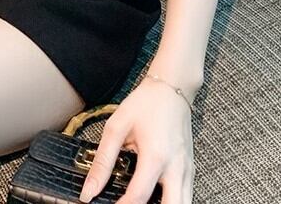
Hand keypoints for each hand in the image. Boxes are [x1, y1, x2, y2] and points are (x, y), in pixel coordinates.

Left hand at [78, 78, 194, 203]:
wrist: (171, 88)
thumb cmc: (145, 104)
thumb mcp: (117, 127)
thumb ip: (102, 161)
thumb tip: (89, 190)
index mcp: (155, 156)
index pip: (138, 197)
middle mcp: (176, 168)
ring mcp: (187, 170)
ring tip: (140, 202)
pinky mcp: (190, 170)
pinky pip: (185, 197)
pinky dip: (171, 203)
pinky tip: (155, 200)